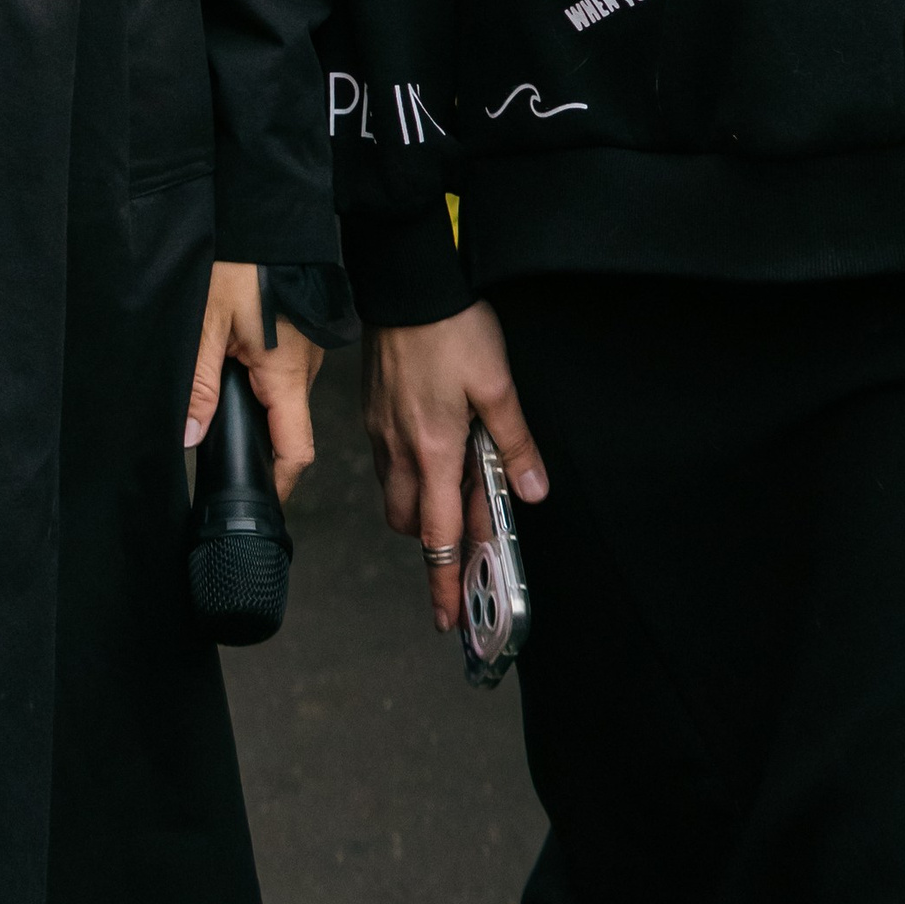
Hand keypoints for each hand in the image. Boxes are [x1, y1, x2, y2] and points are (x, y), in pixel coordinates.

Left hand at [185, 258, 320, 501]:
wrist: (270, 214)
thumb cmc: (245, 261)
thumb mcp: (207, 323)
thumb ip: (199, 383)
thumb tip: (190, 436)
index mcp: (286, 374)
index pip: (295, 450)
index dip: (277, 484)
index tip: (255, 503)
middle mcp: (304, 368)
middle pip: (288, 428)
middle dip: (258, 446)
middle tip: (219, 455)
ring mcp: (304, 350)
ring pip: (283, 398)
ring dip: (256, 409)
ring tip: (218, 408)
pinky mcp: (298, 332)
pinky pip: (282, 372)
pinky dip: (260, 381)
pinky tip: (232, 368)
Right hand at [365, 302, 547, 633]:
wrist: (406, 284)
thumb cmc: (453, 328)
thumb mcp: (497, 384)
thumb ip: (514, 442)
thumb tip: (533, 490)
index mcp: (434, 451)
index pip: (438, 537)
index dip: (445, 583)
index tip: (449, 619)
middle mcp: (401, 451)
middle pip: (412, 525)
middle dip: (436, 544)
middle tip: (467, 540)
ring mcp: (380, 431)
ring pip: (396, 495)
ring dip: (423, 508)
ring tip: (455, 489)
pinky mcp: (371, 411)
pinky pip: (387, 462)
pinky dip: (409, 473)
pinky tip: (433, 448)